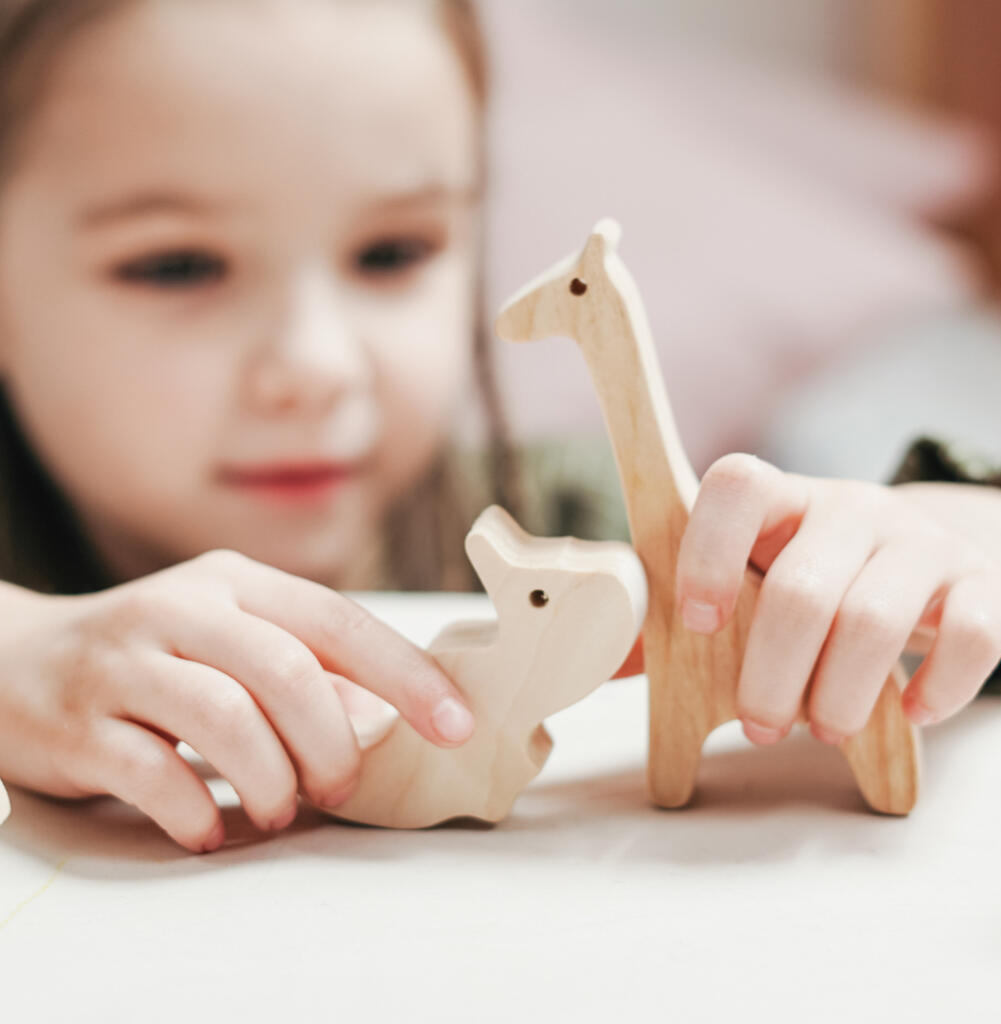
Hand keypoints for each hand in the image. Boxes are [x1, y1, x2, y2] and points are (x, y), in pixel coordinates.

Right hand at [0, 550, 473, 852]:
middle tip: (342, 785)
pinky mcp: (79, 723)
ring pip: (224, 718)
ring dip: (272, 778)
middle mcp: (182, 610)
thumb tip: (387, 716)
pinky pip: (153, 773)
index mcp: (235, 585)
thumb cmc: (155, 655)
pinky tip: (213, 827)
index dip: (405, 673)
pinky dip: (199, 811)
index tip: (456, 724)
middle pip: (286, 670)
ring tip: (281, 809)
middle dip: (333, 740)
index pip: (337, 620)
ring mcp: (125, 663)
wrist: (16, 659)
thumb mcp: (231, 638)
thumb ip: (304, 668)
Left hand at [619, 454, 1000, 745]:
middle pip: (800, 588)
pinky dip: (937, 688)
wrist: (934, 556)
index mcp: (780, 499)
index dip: (706, 553)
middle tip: (760, 726)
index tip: (698, 623)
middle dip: (769, 676)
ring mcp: (919, 541)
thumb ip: (685, 612)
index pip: (736, 486)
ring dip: (838, 696)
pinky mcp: (982, 582)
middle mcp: (850, 507)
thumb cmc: (817, 576)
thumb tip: (609, 660)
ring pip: (874, 620)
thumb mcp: (755, 575)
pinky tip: (909, 713)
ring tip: (822, 731)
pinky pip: (972, 636)